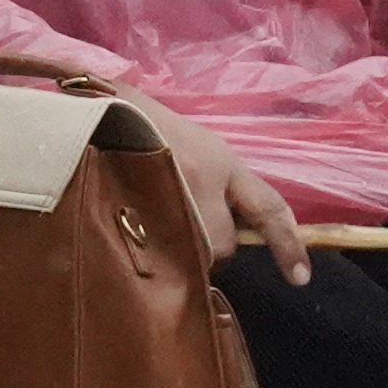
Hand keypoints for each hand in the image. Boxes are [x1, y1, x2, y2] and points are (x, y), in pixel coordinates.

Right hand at [126, 94, 307, 283]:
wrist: (86, 109)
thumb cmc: (138, 118)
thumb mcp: (188, 139)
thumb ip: (213, 177)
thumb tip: (226, 224)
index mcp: (219, 161)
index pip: (267, 208)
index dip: (287, 244)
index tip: (300, 279)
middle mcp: (201, 183)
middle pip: (222, 242)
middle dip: (208, 244)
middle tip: (180, 225)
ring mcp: (167, 201)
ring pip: (190, 253)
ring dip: (178, 250)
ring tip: (148, 225)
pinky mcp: (134, 216)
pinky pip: (159, 256)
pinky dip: (153, 256)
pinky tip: (133, 239)